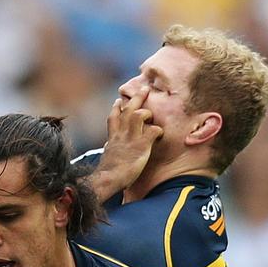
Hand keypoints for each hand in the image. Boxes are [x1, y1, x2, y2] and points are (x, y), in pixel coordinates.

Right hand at [91, 87, 162, 201]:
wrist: (107, 179)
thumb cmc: (107, 174)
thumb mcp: (107, 157)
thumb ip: (111, 149)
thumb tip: (109, 148)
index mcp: (112, 137)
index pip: (113, 117)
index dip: (117, 107)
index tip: (119, 100)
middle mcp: (120, 134)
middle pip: (127, 109)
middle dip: (137, 97)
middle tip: (145, 88)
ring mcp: (131, 138)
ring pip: (138, 114)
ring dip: (146, 112)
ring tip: (151, 114)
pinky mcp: (141, 145)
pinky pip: (153, 130)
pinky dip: (158, 130)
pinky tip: (160, 134)